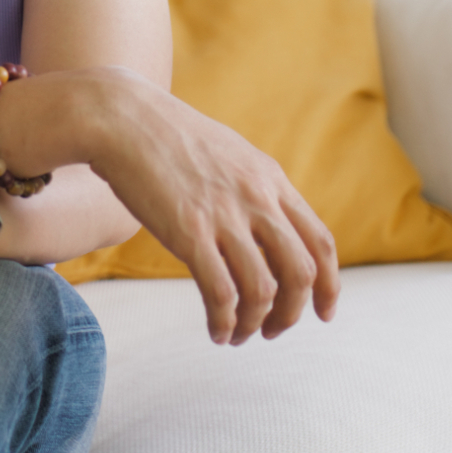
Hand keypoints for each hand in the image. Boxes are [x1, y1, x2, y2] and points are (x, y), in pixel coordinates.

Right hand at [76, 70, 340, 345]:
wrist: (122, 117)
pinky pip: (222, 293)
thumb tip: (266, 225)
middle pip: (302, 273)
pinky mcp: (189, 232)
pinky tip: (216, 331)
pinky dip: (224, 322)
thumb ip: (254, 188)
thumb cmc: (167, 136)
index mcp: (270, 180)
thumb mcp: (229, 154)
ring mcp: (225, 216)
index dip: (329, 285)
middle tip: (274, 330)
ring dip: (256, 324)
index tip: (323, 312)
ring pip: (264, 290)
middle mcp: (257, 199)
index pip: (320, 242)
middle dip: (294, 313)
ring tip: (239, 335)